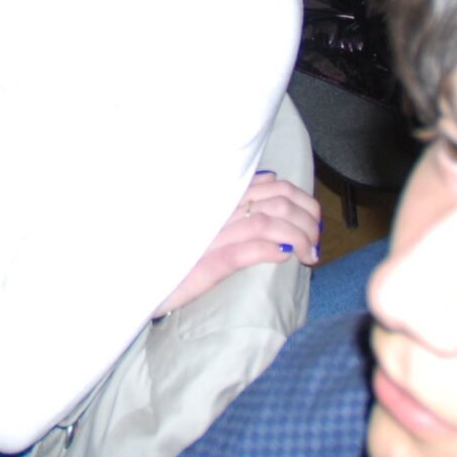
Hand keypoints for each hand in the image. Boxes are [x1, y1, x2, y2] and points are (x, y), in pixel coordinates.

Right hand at [155, 171, 322, 315]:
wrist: (140, 277)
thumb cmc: (174, 249)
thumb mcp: (206, 217)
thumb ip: (236, 196)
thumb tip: (270, 178)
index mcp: (220, 198)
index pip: (274, 186)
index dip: (303, 201)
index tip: (312, 220)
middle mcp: (217, 211)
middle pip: (278, 203)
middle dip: (308, 222)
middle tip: (316, 243)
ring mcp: (211, 237)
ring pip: (267, 224)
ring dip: (299, 238)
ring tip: (309, 254)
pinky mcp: (205, 265)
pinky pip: (245, 251)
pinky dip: (272, 250)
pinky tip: (286, 256)